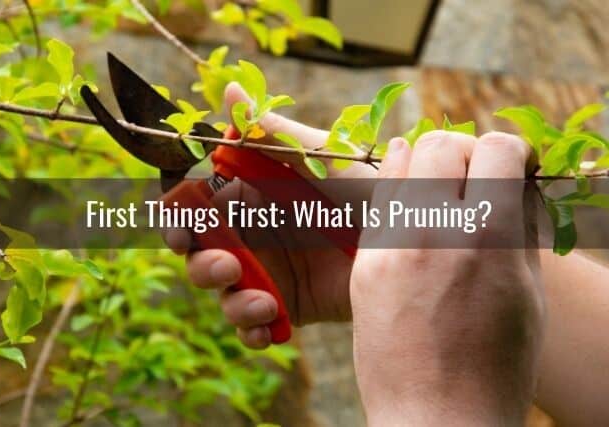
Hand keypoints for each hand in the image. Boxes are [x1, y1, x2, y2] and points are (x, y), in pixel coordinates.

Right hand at [164, 82, 374, 347]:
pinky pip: (252, 323)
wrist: (410, 240)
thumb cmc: (368, 188)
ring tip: (262, 302)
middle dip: (202, 265)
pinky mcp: (286, 304)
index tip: (181, 230)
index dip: (178, 220)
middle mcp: (253, 234)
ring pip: (222, 292)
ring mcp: (268, 271)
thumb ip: (272, 132)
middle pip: (199, 254)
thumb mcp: (320, 158)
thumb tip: (229, 89)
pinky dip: (251, 328)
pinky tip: (268, 323)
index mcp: (251, 196)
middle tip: (227, 267)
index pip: (196, 208)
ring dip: (229, 300)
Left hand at [350, 131, 544, 425]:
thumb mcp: (527, 292)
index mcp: (489, 237)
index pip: (498, 149)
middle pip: (442, 144)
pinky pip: (378, 202)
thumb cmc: (496, 363)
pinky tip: (411, 201)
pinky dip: (397, 188)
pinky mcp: (365, 263)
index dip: (513, 152)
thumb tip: (513, 184)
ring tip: (439, 185)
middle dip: (466, 151)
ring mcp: (391, 245)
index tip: (514, 168)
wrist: (436, 414)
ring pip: (400, 162)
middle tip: (474, 175)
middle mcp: (434, 231)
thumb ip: (518, 227)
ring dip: (426, 163)